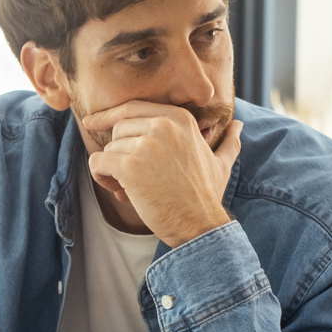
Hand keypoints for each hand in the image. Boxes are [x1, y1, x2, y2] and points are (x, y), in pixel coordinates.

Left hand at [84, 101, 242, 247]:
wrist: (199, 224)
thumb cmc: (206, 196)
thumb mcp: (220, 163)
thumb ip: (228, 142)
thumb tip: (240, 126)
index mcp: (179, 118)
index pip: (132, 107)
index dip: (110, 115)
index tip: (92, 122)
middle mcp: (163, 125)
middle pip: (118, 128)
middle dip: (117, 151)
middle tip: (126, 178)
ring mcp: (146, 144)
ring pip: (108, 147)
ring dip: (110, 169)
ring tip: (126, 189)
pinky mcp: (131, 165)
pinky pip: (98, 162)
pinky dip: (100, 177)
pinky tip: (117, 191)